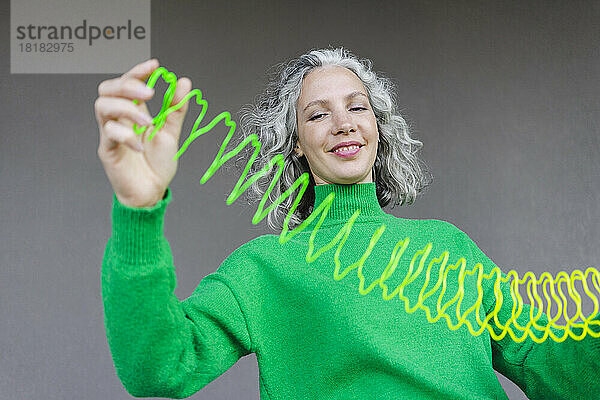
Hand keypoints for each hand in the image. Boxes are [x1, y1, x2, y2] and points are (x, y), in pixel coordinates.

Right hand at [95, 58, 191, 207]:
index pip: (128, 82)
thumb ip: (176, 108)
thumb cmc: (157, 163)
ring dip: (127, 109)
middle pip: (108, 89)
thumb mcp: (171, 132)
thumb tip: (184, 83)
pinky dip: (126, 136)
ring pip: (102, 106)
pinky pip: (109, 134)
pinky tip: (141, 146)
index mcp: (134, 111)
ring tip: (148, 123)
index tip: (154, 65)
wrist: (152, 191)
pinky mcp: (108, 150)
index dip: (138, 71)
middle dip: (128, 85)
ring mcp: (111, 134)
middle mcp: (119, 119)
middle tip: (150, 93)